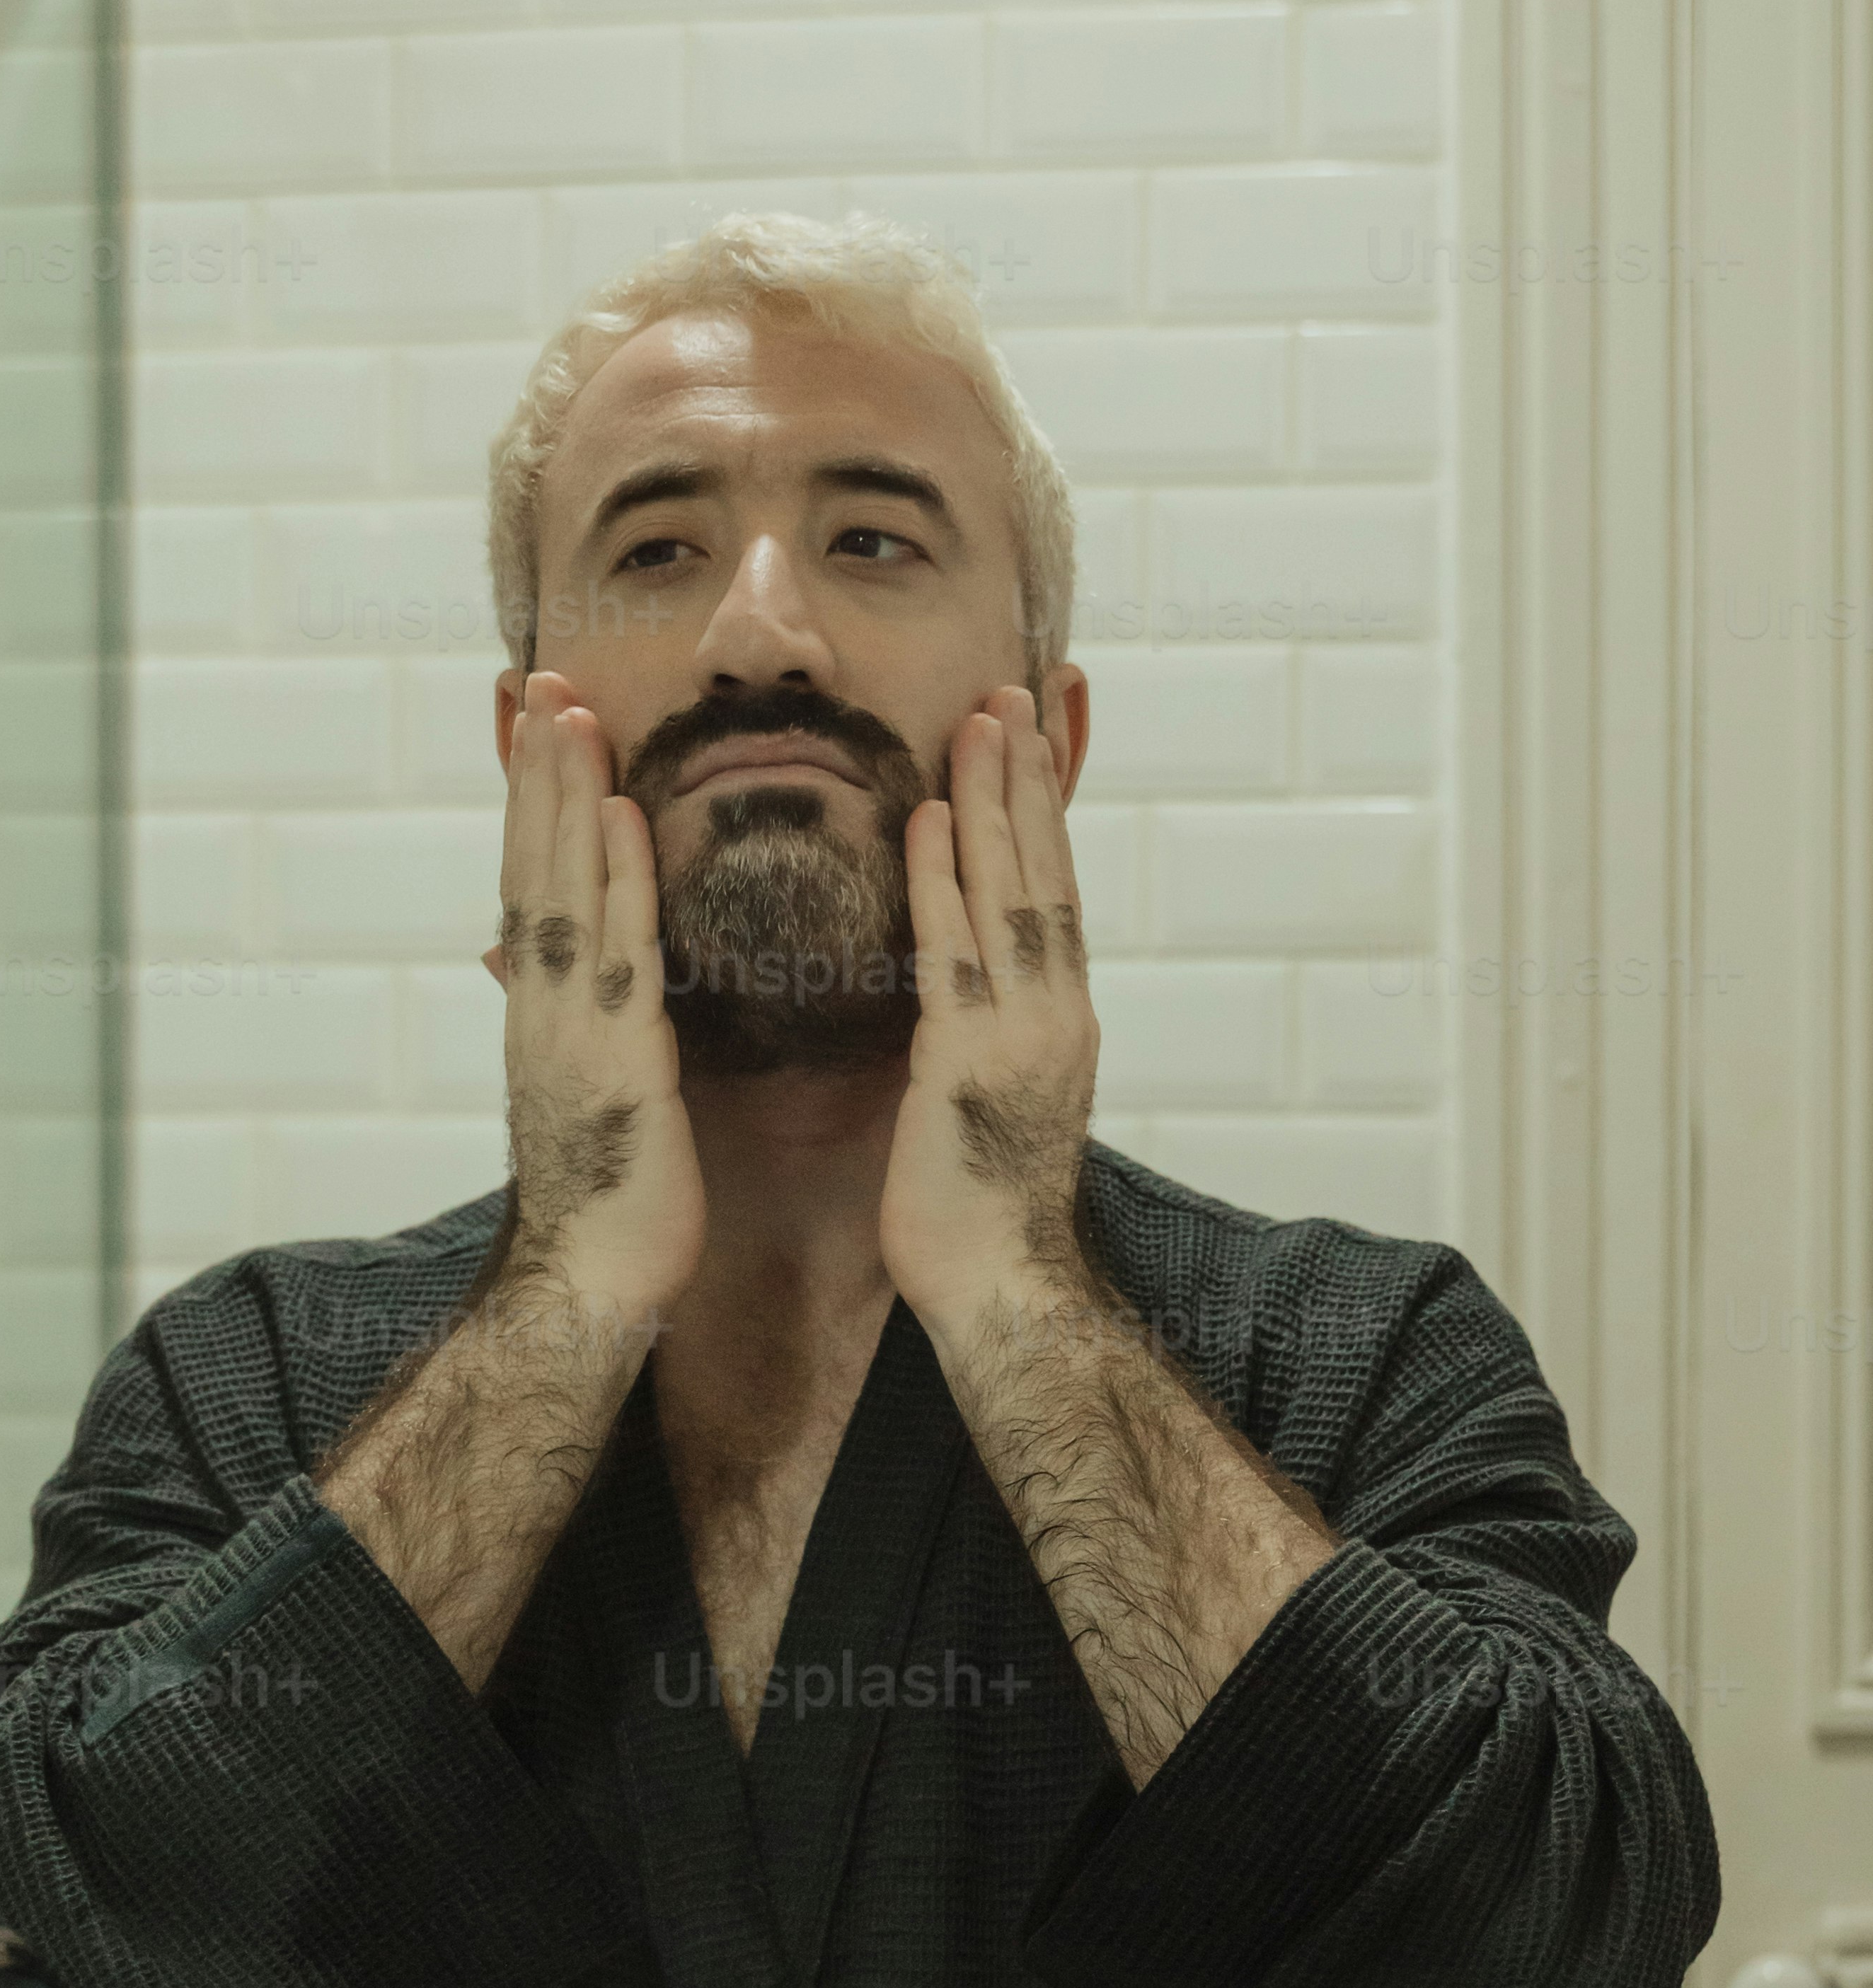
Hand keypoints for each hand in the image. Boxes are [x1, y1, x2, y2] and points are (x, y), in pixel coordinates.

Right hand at [485, 671, 703, 1347]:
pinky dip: (611, 878)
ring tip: (566, 710)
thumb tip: (589, 1001)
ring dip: (563, 798)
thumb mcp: (595, 1106)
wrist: (587, 1293)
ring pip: (561, 892)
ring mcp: (570, 1033)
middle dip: (536, 778)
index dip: (534, 813)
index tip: (536, 735)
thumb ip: (594, 1041)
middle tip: (541, 682)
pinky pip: (613, 952)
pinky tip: (617, 813)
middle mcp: (543, 1013)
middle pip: (534, 872)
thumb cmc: (607, 1211)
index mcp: (544, 1021)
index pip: (534, 893)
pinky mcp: (614, 1063)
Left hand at [879, 688, 1099, 1345]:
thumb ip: (987, 1040)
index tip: (1038, 740)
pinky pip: (952, 957)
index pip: (1056, 896)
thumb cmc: (983, 1217)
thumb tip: (973, 1004)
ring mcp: (1019, 1036)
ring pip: (1010, 896)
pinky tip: (926, 822)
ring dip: (993, 804)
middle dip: (1030, 782)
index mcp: (1061, 1024)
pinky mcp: (967, 1067)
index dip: (1048, 815)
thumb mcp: (994, 1108)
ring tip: (982, 719)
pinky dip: (940, 885)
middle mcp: (1055, 1015)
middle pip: (1045, 875)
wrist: (1004, 1294)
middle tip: (1017, 693)